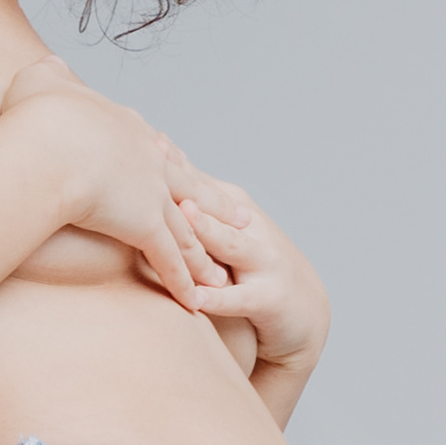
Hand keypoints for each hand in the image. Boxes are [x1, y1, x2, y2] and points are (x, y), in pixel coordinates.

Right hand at [0, 71, 235, 318]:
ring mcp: (151, 193)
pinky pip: (169, 261)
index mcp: (127, 129)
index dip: (171, 163)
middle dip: (212, 205)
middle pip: (188, 188)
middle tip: (237, 217)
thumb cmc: (36, 114)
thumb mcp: (41, 81)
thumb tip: (47, 63)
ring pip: (186, 230)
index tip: (184, 171)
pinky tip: (195, 302)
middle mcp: (148, 160)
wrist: (47, 143)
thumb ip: (48, 75)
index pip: (156, 150)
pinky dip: (182, 282)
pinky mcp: (145, 224)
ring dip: (204, 255)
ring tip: (222, 272)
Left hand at [161, 176, 328, 395]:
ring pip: (229, 244)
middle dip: (183, 184)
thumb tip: (150, 172)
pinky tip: (194, 298)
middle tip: (153, 164)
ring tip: (183, 216)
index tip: (139, 137)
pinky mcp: (269, 298)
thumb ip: (192, 206)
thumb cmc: (250, 265)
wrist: (305, 307)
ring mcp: (263, 261)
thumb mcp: (223, 231)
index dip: (170, 161)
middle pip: (210, 205)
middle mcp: (249, 227)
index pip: (197, 182)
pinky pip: (239, 299)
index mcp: (233, 207)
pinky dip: (217, 298)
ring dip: (207, 230)